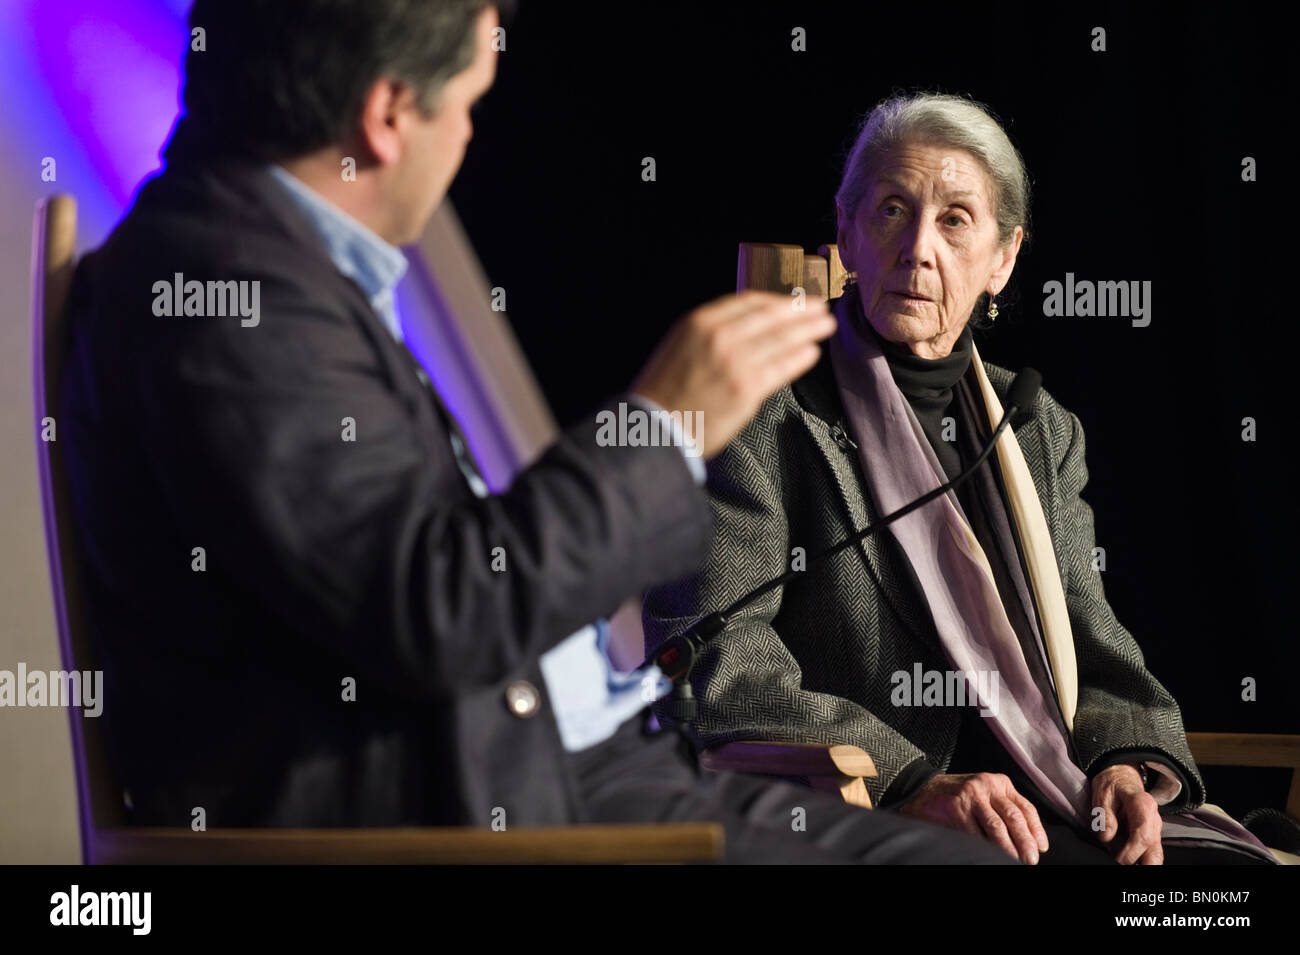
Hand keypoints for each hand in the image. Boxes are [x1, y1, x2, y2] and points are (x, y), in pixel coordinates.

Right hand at [630, 290, 835, 458]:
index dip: (776, 300)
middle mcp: (719, 336)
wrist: (653, 427)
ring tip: (825, 326)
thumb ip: (710, 333)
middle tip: (820, 308)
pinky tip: (811, 352)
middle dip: (800, 310)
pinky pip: (781, 368)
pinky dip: (799, 358)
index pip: (749, 302)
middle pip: (771, 316)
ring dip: (808, 330)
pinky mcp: (747, 388)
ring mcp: (735, 362)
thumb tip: (745, 329)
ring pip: (781, 339)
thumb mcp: (680, 345)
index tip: (792, 301)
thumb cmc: (663, 392)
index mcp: (700, 322)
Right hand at [897, 772, 1048, 863]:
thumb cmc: (958, 796)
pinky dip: (984, 847)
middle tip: (1030, 860)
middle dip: (1025, 841)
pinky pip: (975, 833)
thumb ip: (1003, 809)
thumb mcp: (985, 795)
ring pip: (996, 826)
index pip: (1025, 808)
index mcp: (1000, 783)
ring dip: (1008, 848)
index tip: (1041, 848)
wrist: (922, 790)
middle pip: (1014, 817)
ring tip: (1014, 861)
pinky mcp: (957, 808)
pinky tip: (989, 855)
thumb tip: (1027, 840)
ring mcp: (971, 796)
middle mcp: (988, 786)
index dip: (1036, 830)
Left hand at [1092, 764, 1162, 863]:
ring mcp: (1154, 828)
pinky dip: (1140, 860)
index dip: (1131, 853)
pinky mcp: (1151, 835)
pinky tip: (1126, 861)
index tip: (1117, 860)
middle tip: (1122, 865)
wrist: (1121, 777)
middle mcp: (1154, 818)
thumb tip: (1106, 838)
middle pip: (1155, 850)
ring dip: (1141, 863)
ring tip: (1122, 863)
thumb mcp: (1102, 794)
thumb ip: (1105, 816)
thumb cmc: (1111, 785)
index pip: (1142, 836)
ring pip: (1155, 854)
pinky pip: (1149, 852)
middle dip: (1142, 865)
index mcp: (1143, 805)